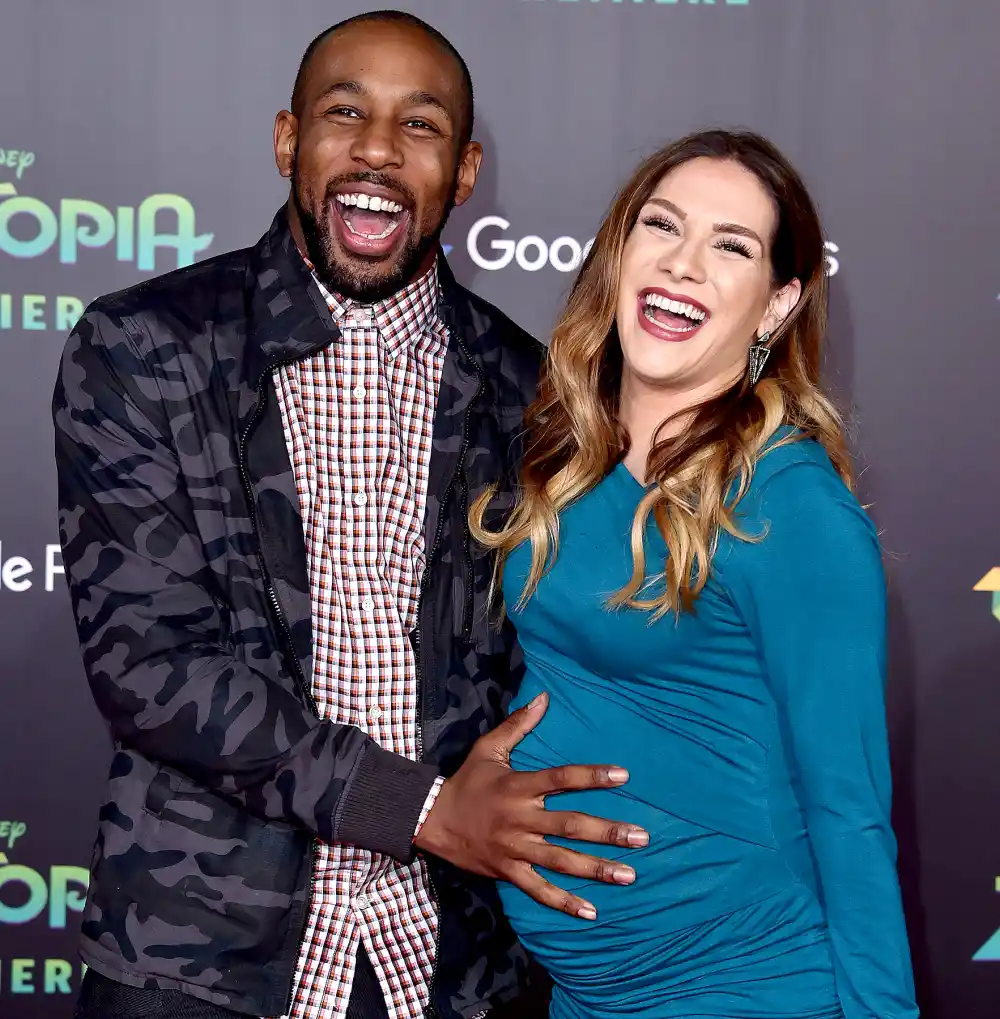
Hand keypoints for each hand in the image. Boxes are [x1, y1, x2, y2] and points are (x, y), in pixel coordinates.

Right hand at [413, 692, 648, 918]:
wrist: (433, 820)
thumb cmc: (467, 781)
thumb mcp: (489, 748)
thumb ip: (518, 724)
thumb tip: (543, 697)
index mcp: (519, 787)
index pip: (561, 779)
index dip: (592, 777)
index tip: (623, 775)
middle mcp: (520, 819)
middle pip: (570, 826)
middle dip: (607, 833)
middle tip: (642, 837)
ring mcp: (515, 849)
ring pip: (561, 861)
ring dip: (596, 869)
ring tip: (630, 874)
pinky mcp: (509, 871)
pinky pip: (539, 890)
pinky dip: (563, 902)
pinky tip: (591, 911)